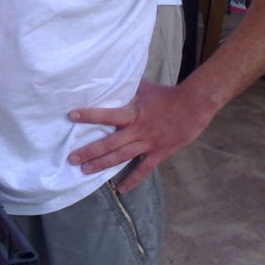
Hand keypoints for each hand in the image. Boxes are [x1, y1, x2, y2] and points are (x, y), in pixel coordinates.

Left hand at [67, 80, 211, 193]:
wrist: (194, 106)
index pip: (107, 114)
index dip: (89, 115)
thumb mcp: (145, 88)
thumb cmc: (167, 95)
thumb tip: (114, 74)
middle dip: (89, 151)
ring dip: (102, 165)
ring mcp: (147, 144)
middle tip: (71, 158)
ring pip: (121, 157)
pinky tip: (120, 190)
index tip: (71, 116)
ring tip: (84, 171)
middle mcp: (137, 130)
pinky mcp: (158, 154)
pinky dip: (132, 180)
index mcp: (132, 113)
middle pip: (109, 143)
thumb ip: (128, 86)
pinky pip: (143, 170)